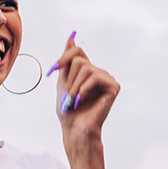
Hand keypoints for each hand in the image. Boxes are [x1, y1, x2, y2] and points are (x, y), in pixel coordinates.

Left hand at [50, 33, 119, 152]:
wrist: (75, 129)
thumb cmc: (68, 110)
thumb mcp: (63, 81)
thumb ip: (67, 61)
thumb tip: (71, 39)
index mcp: (88, 71)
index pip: (78, 51)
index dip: (65, 57)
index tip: (53, 69)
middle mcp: (99, 72)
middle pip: (80, 60)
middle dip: (69, 80)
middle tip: (68, 97)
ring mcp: (107, 79)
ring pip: (86, 68)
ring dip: (74, 87)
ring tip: (74, 101)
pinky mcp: (113, 86)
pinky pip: (95, 77)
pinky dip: (84, 89)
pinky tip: (82, 100)